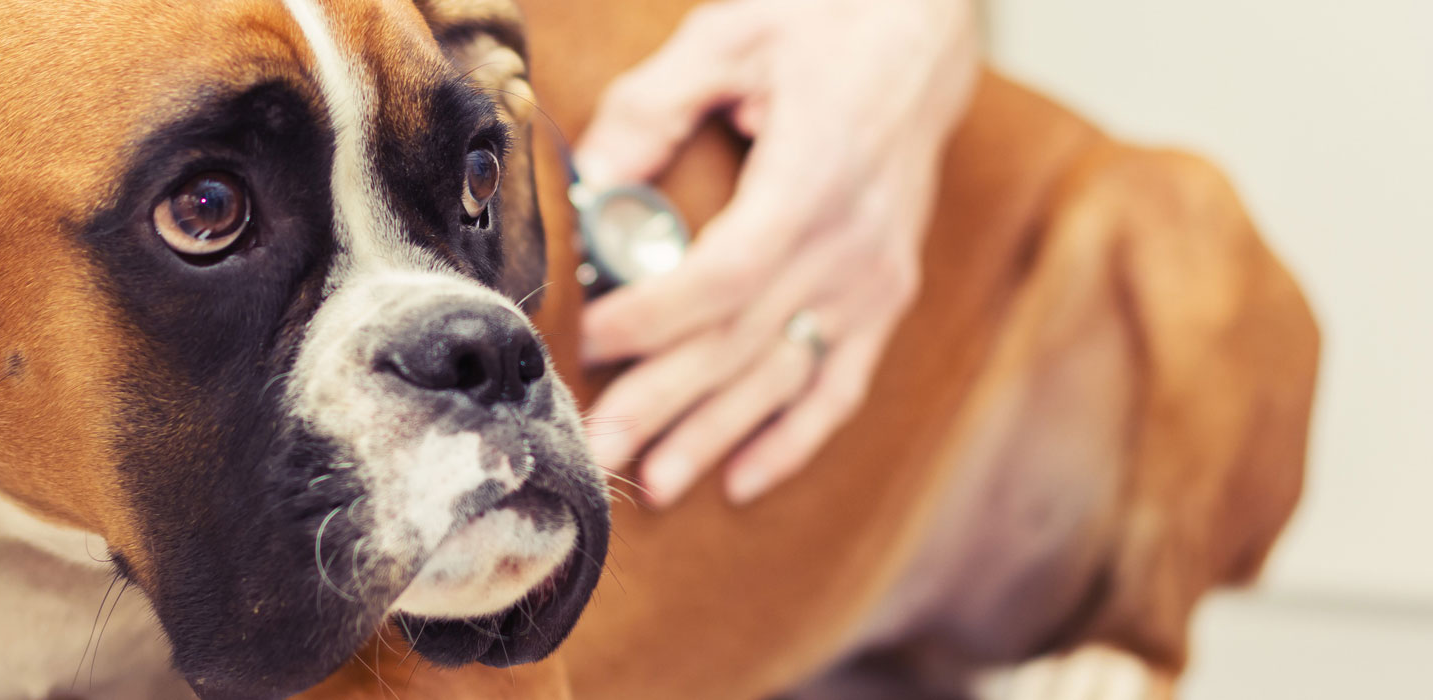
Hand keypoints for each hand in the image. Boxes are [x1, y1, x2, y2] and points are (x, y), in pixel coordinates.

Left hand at [575, 0, 978, 506]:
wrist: (925, 31)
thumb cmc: (823, 25)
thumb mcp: (729, 36)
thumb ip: (654, 106)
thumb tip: (589, 176)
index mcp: (814, 178)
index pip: (726, 276)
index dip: (655, 319)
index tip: (589, 337)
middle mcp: (852, 242)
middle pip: (745, 342)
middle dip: (665, 402)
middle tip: (597, 447)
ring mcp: (875, 277)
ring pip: (786, 376)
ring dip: (717, 435)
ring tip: (652, 481)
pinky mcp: (886, 294)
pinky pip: (840, 383)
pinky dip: (794, 437)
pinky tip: (743, 481)